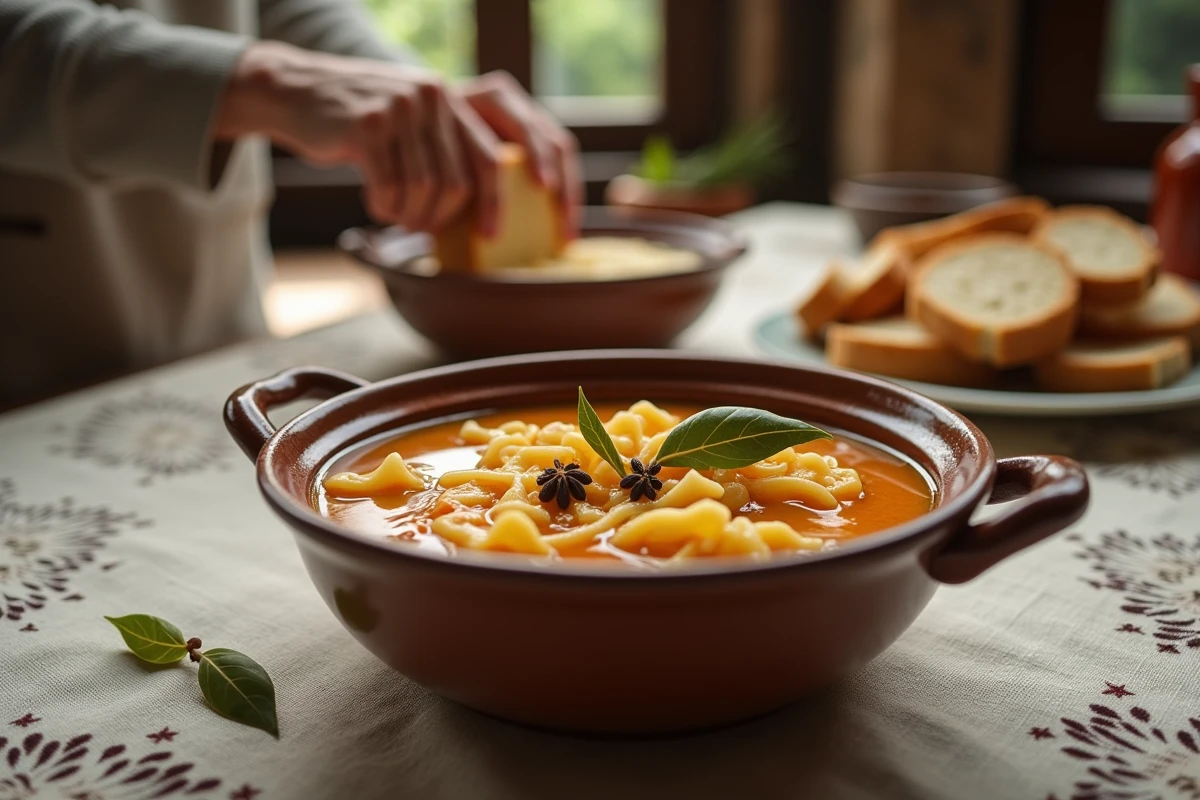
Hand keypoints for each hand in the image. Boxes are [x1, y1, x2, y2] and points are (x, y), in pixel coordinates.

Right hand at [215, 41, 579, 237]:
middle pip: (454, 183)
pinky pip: (388, 188)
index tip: (489, 235)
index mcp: (447, 99)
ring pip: (422, 190)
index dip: (494, 202)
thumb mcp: (409, 119)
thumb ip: (442, 146)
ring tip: (393, 213)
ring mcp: (397, 109)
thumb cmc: (358, 120)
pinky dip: (383, 207)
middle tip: (420, 229)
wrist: (294, 91)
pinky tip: (374, 203)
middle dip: (438, 218)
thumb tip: (476, 204)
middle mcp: (428, 97)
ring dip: (407, 215)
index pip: (488, 157)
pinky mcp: (366, 127)